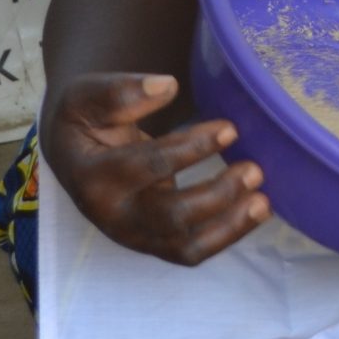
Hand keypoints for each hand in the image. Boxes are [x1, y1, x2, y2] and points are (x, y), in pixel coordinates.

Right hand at [43, 73, 270, 265]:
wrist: (75, 153)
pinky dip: (227, 236)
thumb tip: (166, 86)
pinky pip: (192, 252)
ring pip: (184, 246)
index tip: (230, 129)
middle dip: (216, 195)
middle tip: (255, 169)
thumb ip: (121, 91)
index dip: (191, 148)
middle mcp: (112, 213)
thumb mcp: (87, 96)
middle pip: (168, 216)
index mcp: (93, 174)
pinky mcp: (153, 243)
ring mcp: (133, 234)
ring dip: (229, 226)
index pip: (146, 166)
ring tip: (264, 200)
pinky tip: (256, 211)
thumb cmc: (87, 119)